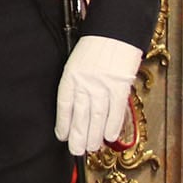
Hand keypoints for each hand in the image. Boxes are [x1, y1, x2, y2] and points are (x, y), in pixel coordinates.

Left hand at [55, 35, 142, 154]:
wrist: (114, 32)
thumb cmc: (95, 47)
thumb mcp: (76, 63)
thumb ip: (76, 83)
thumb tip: (77, 108)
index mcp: (70, 75)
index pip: (64, 104)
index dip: (63, 122)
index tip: (62, 136)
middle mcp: (85, 82)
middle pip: (80, 114)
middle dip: (78, 135)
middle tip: (76, 150)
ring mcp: (103, 84)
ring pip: (97, 115)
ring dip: (94, 135)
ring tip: (91, 148)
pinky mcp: (120, 85)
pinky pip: (116, 110)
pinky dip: (113, 125)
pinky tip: (109, 137)